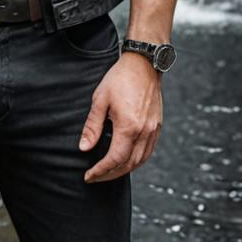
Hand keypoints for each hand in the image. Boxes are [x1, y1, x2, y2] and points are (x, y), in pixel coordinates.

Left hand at [79, 52, 162, 182]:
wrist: (143, 64)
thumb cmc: (120, 78)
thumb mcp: (100, 99)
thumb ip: (92, 126)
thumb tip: (84, 148)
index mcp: (129, 127)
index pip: (114, 160)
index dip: (100, 171)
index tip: (88, 176)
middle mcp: (144, 132)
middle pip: (128, 165)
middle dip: (110, 175)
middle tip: (96, 177)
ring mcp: (153, 130)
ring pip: (140, 161)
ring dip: (124, 170)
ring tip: (108, 172)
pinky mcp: (157, 126)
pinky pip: (148, 152)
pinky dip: (137, 161)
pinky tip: (126, 160)